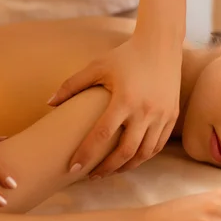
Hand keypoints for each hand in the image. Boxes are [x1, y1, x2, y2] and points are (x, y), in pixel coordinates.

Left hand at [48, 36, 181, 177]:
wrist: (161, 45)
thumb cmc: (125, 55)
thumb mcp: (97, 66)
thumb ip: (71, 85)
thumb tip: (49, 103)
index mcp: (124, 99)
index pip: (102, 135)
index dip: (86, 154)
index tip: (73, 167)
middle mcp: (145, 111)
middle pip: (125, 152)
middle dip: (107, 169)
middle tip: (91, 176)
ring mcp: (162, 115)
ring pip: (144, 153)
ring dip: (126, 167)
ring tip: (110, 171)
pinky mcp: (172, 116)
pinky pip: (157, 145)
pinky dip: (143, 157)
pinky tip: (130, 160)